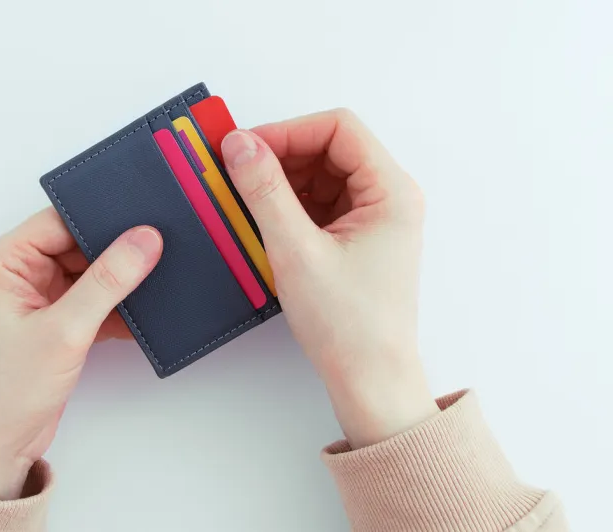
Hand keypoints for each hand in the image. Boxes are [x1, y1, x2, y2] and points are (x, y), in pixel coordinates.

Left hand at [0, 209, 161, 498]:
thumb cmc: (5, 391)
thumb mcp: (63, 331)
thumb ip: (107, 282)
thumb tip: (144, 239)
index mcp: (3, 261)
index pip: (60, 220)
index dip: (102, 219)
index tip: (146, 222)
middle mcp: (18, 272)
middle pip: (79, 244)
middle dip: (117, 251)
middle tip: (161, 249)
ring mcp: (37, 298)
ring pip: (90, 273)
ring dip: (120, 282)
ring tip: (159, 278)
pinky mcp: (54, 322)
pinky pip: (93, 301)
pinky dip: (117, 308)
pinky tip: (145, 313)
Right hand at [221, 110, 438, 448]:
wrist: (369, 379)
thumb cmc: (348, 326)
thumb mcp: (296, 251)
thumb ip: (265, 192)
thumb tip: (239, 145)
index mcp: (391, 192)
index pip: (339, 129)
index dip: (288, 130)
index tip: (247, 146)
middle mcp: (389, 199)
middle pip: (330, 149)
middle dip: (282, 155)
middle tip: (238, 171)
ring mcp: (374, 219)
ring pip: (322, 176)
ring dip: (283, 182)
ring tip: (248, 201)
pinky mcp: (357, 238)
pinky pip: (320, 204)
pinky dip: (290, 205)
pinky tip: (266, 221)